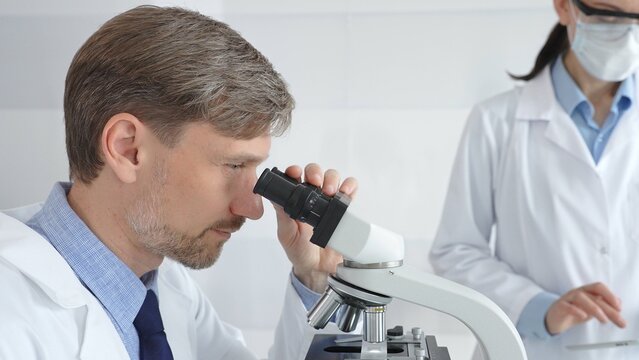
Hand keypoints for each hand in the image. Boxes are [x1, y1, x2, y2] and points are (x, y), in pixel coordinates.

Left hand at [273, 163, 357, 292]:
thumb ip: (283, 216)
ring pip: (333, 177)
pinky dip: (350, 186)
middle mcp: (312, 196)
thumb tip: (276, 198)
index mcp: (295, 200)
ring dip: (332, 179)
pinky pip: (350, 190)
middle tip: (316, 183)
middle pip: (315, 172)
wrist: (318, 268)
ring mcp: (329, 200)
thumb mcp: (287, 234)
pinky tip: (346, 192)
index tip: (296, 174)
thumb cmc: (299, 251)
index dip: (295, 171)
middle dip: (316, 173)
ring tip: (331, 192)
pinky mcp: (345, 208)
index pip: (294, 177)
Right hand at [545, 282, 625, 334]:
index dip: (610, 295)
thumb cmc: (574, 311)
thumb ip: (603, 305)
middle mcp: (577, 292)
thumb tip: (619, 303)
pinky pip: (567, 306)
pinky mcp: (559, 307)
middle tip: (619, 320)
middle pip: (594, 296)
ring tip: (604, 320)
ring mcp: (567, 298)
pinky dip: (576, 310)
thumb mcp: (591, 309)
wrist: (554, 318)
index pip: (599, 287)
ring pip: (580, 297)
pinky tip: (583, 316)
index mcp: (586, 291)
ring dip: (594, 308)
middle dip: (609, 309)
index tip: (619, 308)